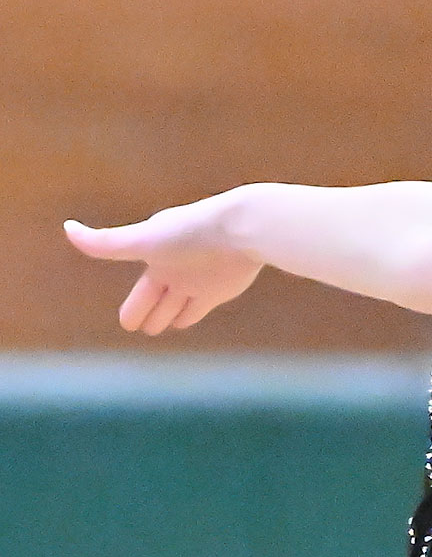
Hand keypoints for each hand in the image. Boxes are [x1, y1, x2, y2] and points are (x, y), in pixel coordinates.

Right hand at [63, 193, 261, 332]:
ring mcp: (199, 282)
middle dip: (149, 313)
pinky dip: (191, 315)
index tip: (126, 322)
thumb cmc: (188, 232)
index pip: (142, 291)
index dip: (134, 307)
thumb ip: (107, 243)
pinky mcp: (220, 290)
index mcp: (156, 260)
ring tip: (162, 327)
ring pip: (179, 306)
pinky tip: (187, 320)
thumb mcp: (142, 240)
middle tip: (138, 328)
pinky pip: (200, 307)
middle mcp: (176, 272)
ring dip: (170, 316)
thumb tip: (67, 228)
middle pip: (159, 300)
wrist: (239, 230)